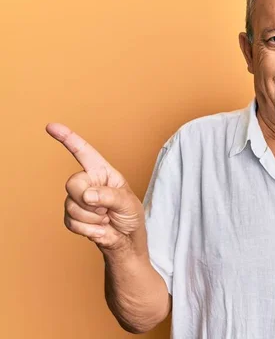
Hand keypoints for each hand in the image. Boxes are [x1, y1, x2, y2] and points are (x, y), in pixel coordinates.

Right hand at [46, 123, 144, 251]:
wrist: (126, 239)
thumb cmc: (131, 215)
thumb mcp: (128, 203)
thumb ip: (109, 196)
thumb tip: (87, 195)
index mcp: (103, 172)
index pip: (83, 152)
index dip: (68, 138)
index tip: (51, 127)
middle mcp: (88, 182)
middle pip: (73, 184)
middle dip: (89, 200)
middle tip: (106, 209)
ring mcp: (77, 199)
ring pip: (71, 206)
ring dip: (92, 218)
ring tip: (106, 218)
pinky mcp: (71, 216)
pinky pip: (71, 222)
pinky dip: (88, 229)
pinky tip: (99, 228)